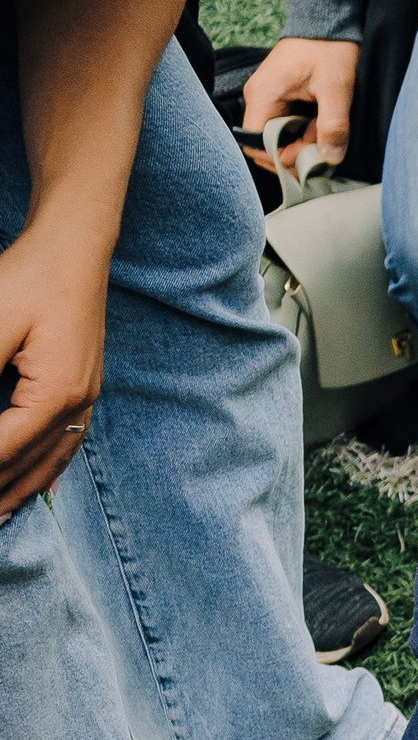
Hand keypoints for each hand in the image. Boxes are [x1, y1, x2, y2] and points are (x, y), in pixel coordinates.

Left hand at [0, 227, 110, 516]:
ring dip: (19, 491)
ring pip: (51, 461)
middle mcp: (78, 402)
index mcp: (56, 392)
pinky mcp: (83, 386)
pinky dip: (46, 471)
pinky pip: (66, 444)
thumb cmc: (28, 279)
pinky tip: (35, 483)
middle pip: (29, 465)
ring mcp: (86, 396)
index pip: (2, 449)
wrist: (74, 248)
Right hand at [242, 37, 359, 170]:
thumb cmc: (329, 50)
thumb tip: (330, 159)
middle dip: (294, 151)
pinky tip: (321, 122)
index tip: (310, 159)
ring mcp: (266, 97)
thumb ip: (333, 126)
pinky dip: (303, 130)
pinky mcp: (278, 96)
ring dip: (301, 141)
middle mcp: (257, 98)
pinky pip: (284, 123)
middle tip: (323, 145)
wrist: (327, 21)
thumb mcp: (336, 89)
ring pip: (277, 135)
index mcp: (263, 96)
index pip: (255, 144)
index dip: (281, 158)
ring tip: (325, 129)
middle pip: (265, 143)